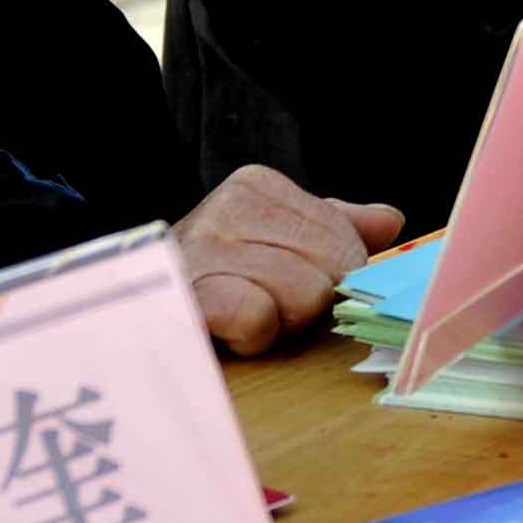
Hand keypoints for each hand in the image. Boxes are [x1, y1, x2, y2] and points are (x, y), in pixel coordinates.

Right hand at [176, 165, 407, 354]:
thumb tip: (390, 221)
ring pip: (301, 295)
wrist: (133, 314)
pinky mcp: (184, 293)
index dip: (328, 277)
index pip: (347, 240)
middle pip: (330, 269)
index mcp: (256, 187)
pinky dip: (251, 335)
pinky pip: (255, 315)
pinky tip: (228, 331)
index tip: (281, 284)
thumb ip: (332, 231)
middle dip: (306, 304)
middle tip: (260, 305)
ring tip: (239, 317)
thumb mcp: (277, 248)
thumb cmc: (214, 286)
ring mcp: (201, 247)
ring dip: (278, 324)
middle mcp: (227, 205)